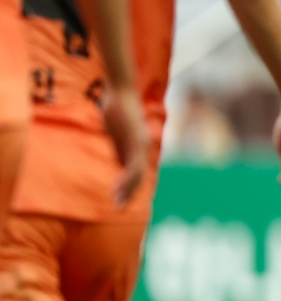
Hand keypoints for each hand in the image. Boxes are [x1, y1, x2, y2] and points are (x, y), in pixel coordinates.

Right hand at [100, 84, 147, 204]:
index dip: (129, 188)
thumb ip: (119, 148)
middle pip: (139, 177)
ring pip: (138, 173)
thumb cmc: (118, 109)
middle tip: (119, 208)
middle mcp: (143, 147)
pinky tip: (119, 187)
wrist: (122, 91)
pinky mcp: (136, 140)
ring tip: (118, 202)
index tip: (119, 200)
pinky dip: (127, 177)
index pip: (136, 173)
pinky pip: (134, 163)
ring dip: (127, 190)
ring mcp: (141, 144)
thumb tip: (120, 163)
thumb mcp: (117, 133)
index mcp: (138, 147)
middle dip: (129, 193)